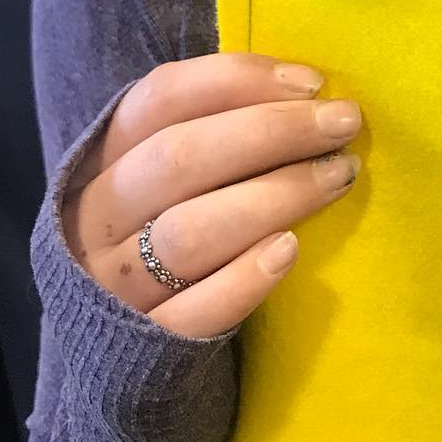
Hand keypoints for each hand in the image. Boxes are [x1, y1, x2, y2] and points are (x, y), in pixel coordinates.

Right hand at [63, 53, 361, 337]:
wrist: (114, 361)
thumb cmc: (168, 231)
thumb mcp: (167, 176)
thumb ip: (214, 130)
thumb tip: (307, 92)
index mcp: (101, 160)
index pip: (160, 98)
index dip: (237, 80)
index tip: (312, 82)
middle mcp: (96, 219)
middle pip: (178, 158)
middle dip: (273, 130)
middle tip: (345, 122)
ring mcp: (110, 288)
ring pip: (187, 232)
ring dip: (274, 196)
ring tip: (339, 175)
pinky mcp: (138, 353)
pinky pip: (192, 315)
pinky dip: (243, 280)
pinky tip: (290, 250)